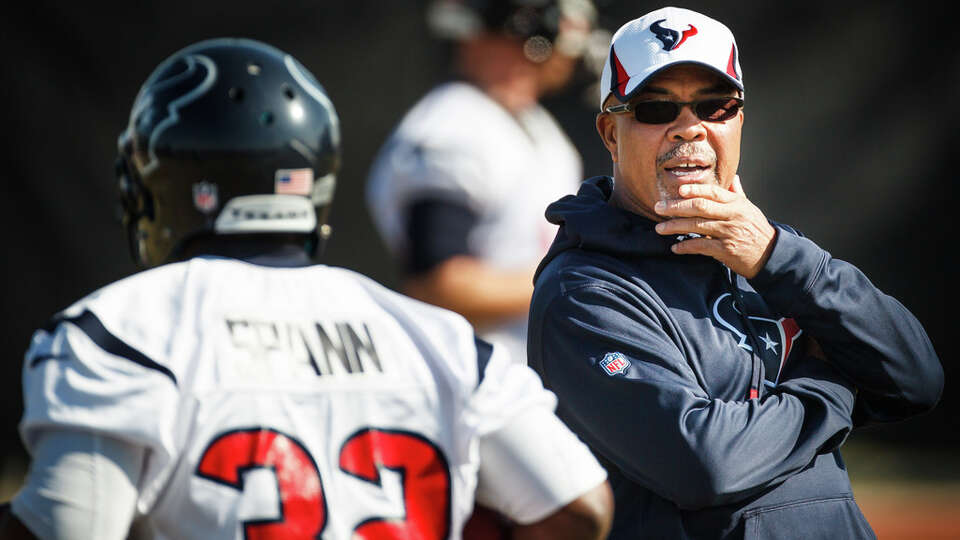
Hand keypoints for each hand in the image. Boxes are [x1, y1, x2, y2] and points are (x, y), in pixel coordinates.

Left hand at [653, 175, 776, 278]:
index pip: (712, 192)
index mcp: (736, 203)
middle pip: (700, 207)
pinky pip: (702, 246)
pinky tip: (675, 247)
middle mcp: (732, 215)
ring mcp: (729, 233)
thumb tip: (732, 177)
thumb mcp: (749, 209)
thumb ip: (736, 193)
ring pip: (697, 226)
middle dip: (676, 207)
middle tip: (658, 208)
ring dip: (676, 226)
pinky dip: (686, 246)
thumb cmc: (755, 230)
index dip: (694, 190)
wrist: (771, 255)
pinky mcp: (726, 250)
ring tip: (660, 229)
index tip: (678, 190)